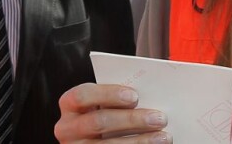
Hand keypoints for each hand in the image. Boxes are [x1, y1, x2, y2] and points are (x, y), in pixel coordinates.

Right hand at [54, 83, 171, 142]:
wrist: (91, 137)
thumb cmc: (103, 110)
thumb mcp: (101, 101)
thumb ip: (116, 96)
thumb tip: (149, 93)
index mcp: (69, 103)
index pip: (83, 95)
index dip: (109, 94)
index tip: (135, 96)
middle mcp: (67, 128)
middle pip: (99, 122)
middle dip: (132, 120)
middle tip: (160, 118)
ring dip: (140, 141)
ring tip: (164, 137)